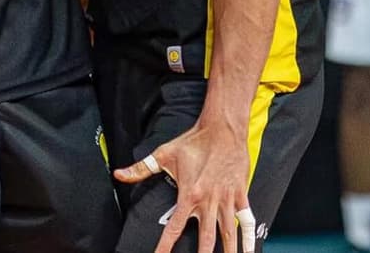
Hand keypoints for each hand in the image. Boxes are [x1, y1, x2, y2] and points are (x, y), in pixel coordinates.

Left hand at [115, 122, 254, 252]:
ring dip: (228, 252)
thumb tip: (119, 174)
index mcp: (189, 194)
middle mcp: (208, 201)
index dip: (166, 246)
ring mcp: (226, 199)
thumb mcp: (164, 154)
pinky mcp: (240, 195)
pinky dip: (249, 238)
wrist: (222, 128)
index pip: (175, 227)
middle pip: (206, 239)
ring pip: (228, 234)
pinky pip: (247, 221)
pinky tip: (249, 251)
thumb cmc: (194, 141)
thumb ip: (141, 168)